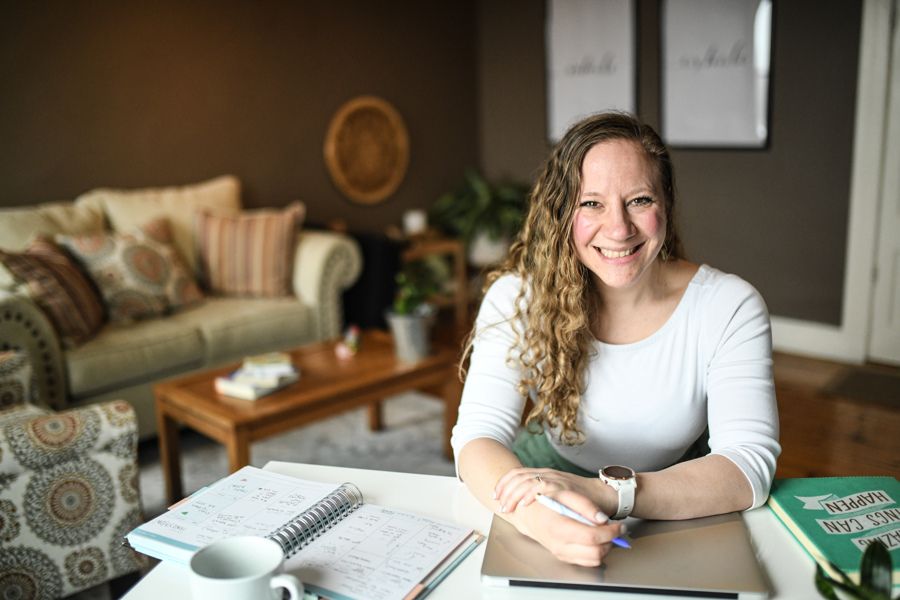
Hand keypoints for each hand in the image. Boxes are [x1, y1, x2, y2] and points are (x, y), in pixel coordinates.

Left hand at [493, 467, 609, 515]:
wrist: (606, 495)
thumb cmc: (583, 498)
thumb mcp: (558, 494)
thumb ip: (543, 495)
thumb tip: (524, 504)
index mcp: (545, 475)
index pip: (518, 473)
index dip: (504, 484)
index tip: (496, 496)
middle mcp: (549, 474)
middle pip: (519, 476)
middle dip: (506, 491)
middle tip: (501, 506)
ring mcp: (556, 479)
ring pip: (528, 481)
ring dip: (515, 495)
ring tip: (508, 507)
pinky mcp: (565, 487)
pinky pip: (544, 488)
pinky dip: (532, 495)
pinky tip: (524, 504)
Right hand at [509, 487, 623, 565]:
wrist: (527, 513)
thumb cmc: (544, 501)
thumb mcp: (564, 494)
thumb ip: (585, 506)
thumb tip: (603, 520)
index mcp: (558, 527)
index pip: (591, 536)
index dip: (610, 531)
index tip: (619, 525)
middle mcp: (559, 544)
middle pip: (596, 552)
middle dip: (610, 540)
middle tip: (615, 529)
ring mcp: (561, 553)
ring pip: (593, 559)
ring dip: (605, 546)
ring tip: (605, 532)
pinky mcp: (563, 557)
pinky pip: (587, 561)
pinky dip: (596, 551)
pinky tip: (595, 538)